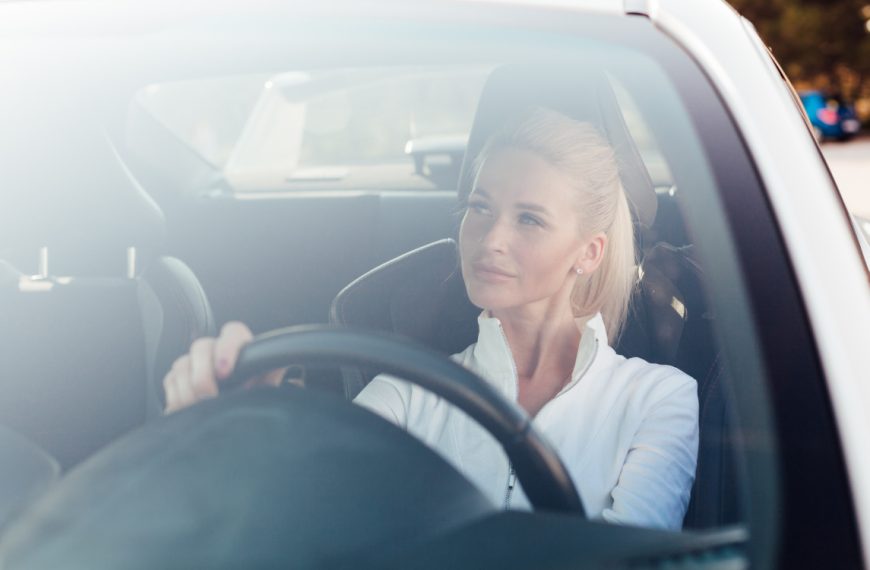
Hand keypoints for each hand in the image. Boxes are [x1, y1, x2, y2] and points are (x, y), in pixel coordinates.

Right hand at [163, 321, 284, 413]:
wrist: (232, 411)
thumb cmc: (253, 394)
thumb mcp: (266, 385)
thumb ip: (271, 375)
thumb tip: (283, 369)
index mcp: (239, 346)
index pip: (233, 333)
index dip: (228, 349)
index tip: (226, 373)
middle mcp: (214, 349)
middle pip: (201, 348)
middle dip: (203, 375)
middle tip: (208, 398)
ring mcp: (192, 361)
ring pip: (182, 367)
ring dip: (188, 392)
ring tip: (198, 411)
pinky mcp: (176, 376)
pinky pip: (170, 382)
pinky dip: (176, 399)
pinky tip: (186, 412)